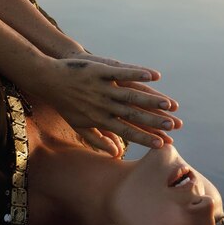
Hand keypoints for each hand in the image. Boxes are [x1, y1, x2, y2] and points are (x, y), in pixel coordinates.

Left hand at [38, 56, 181, 154]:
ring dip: (152, 100)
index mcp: (100, 119)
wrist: (49, 80)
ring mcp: (103, 87)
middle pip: (134, 115)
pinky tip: (155, 76)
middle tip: (174, 126)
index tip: (162, 144)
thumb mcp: (78, 125)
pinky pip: (122, 73)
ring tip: (169, 105)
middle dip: (155, 121)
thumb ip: (98, 139)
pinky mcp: (101, 71)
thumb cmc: (65, 104)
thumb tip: (115, 153)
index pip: (127, 131)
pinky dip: (139, 74)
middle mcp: (104, 105)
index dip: (145, 138)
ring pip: (131, 95)